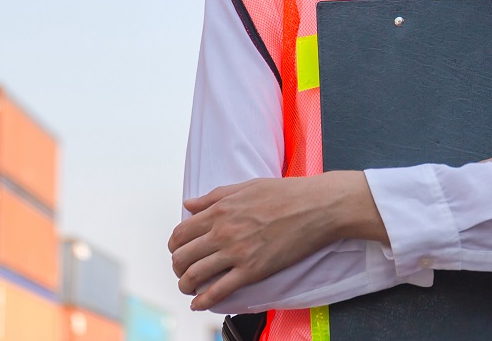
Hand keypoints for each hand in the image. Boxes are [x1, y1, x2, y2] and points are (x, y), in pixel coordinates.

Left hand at [168, 172, 386, 310]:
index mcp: (219, 210)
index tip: (179, 251)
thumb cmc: (284, 193)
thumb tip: (188, 205)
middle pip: (183, 255)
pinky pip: (219, 291)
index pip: (181, 232)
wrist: (316, 206)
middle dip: (177, 267)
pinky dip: (203, 301)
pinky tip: (198, 305)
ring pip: (195, 275)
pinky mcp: (252, 270)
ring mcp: (236, 252)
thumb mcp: (245, 187)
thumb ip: (213, 197)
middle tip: (182, 271)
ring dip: (185, 285)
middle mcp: (222, 231)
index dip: (175, 246)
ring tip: (188, 288)